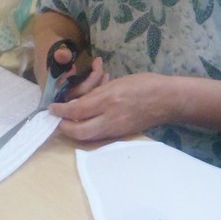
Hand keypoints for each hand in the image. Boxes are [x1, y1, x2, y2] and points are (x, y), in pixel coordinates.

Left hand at [50, 69, 170, 141]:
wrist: (168, 100)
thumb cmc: (144, 84)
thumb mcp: (118, 82)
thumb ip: (98, 92)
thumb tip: (79, 100)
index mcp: (109, 99)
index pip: (78, 109)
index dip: (61, 110)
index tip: (52, 108)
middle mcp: (111, 117)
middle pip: (79, 131)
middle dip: (64, 128)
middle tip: (59, 121)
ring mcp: (117, 129)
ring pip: (88, 136)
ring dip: (76, 130)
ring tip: (71, 121)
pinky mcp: (122, 134)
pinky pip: (100, 135)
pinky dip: (90, 129)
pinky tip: (89, 120)